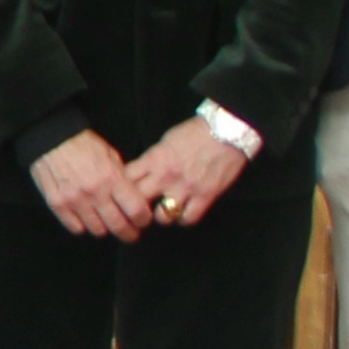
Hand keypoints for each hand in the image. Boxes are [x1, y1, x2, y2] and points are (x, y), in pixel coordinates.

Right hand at [30, 129, 146, 240]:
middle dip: (129, 233)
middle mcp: (94, 191)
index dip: (143, 219)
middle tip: (130, 233)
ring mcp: (74, 199)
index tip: (142, 220)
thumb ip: (122, 179)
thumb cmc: (83, 145)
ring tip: (106, 222)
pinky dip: (83, 226)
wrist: (51, 138)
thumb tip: (133, 199)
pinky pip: (76, 227)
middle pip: (118, 225)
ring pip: (97, 230)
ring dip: (105, 228)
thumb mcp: (111, 155)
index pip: (136, 209)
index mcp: (112, 177)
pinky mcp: (57, 203)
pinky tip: (86, 217)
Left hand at [117, 119, 253, 229]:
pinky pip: (188, 218)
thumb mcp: (165, 141)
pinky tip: (184, 212)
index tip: (124, 193)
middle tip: (139, 209)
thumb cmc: (196, 132)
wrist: (227, 130)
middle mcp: (166, 176)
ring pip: (162, 216)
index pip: (126, 179)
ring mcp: (186, 188)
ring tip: (164, 211)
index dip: (121, 188)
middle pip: (138, 201)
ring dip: (162, 216)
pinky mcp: (206, 195)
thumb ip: (152, 159)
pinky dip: (184, 219)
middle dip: (135, 207)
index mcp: (154, 159)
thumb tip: (141, 173)